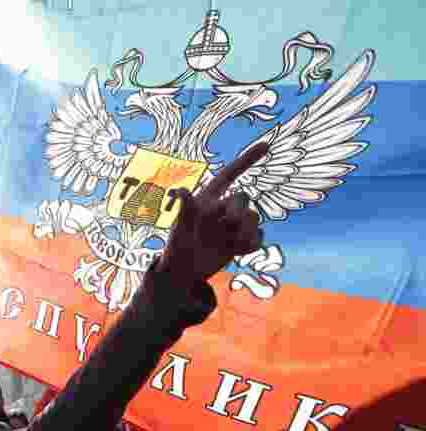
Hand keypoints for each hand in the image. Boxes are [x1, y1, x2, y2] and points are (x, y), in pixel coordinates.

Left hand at [158, 142, 268, 291]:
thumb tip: (181, 191)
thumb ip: (186, 210)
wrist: (185, 272)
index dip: (247, 160)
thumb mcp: (179, 229)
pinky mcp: (241, 240)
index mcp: (208, 199)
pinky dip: (251, 245)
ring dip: (245, 231)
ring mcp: (233, 225)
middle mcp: (223, 209)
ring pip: (253, 218)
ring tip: (230, 243)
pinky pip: (258, 236)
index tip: (267, 145)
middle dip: (239, 211)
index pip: (229, 175)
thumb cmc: (177, 247)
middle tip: (229, 223)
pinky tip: (235, 252)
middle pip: (243, 199)